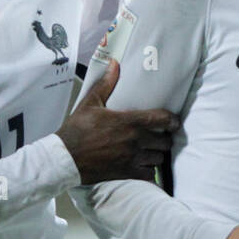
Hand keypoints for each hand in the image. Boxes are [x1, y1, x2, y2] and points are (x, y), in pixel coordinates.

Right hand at [59, 59, 178, 182]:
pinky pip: (149, 175)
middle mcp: (135, 140)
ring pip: (159, 158)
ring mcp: (132, 158)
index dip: (173, 120)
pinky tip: (144, 166)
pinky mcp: (127, 173)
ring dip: (157, 154)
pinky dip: (150, 171)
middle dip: (165, 139)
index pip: (163, 119)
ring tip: (152, 151)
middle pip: (165, 141)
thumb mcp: (90, 103)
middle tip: (160, 137)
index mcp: (129, 121)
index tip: (173, 122)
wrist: (64, 158)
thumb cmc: (76, 130)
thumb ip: (106, 84)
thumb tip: (114, 63)